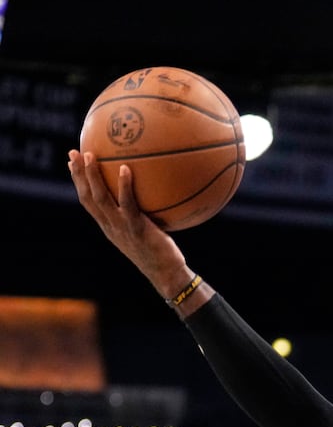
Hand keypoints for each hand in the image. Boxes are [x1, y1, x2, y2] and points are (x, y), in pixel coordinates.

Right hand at [68, 150, 191, 294]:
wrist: (166, 274)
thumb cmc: (160, 252)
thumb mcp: (144, 231)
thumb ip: (140, 214)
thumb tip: (150, 192)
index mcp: (108, 226)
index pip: (87, 201)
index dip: (78, 182)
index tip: (72, 163)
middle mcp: (110, 226)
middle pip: (87, 197)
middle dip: (78, 174)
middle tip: (73, 152)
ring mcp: (121, 227)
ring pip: (100, 199)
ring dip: (92, 176)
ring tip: (90, 155)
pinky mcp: (136, 229)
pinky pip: (128, 204)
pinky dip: (124, 186)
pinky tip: (125, 168)